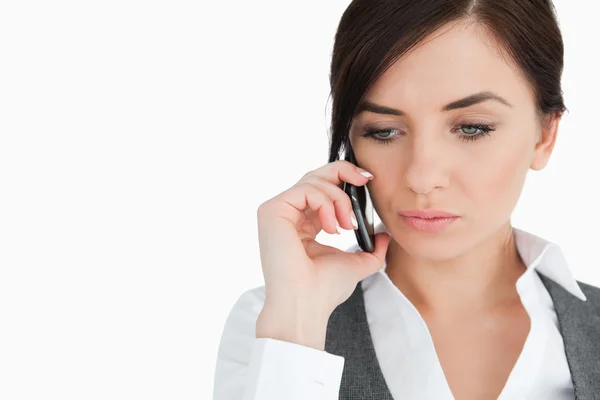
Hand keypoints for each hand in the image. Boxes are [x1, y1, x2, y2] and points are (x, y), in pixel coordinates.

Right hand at [255, 160, 390, 348]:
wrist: (305, 306)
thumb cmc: (324, 290)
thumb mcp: (356, 264)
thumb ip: (372, 250)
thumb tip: (385, 235)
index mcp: (303, 224)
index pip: (322, 189)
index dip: (344, 179)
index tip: (367, 181)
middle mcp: (288, 215)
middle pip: (315, 175)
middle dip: (344, 173)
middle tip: (365, 181)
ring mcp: (278, 212)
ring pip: (313, 181)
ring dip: (339, 199)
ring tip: (347, 226)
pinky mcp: (272, 211)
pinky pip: (305, 189)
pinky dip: (325, 203)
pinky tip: (333, 228)